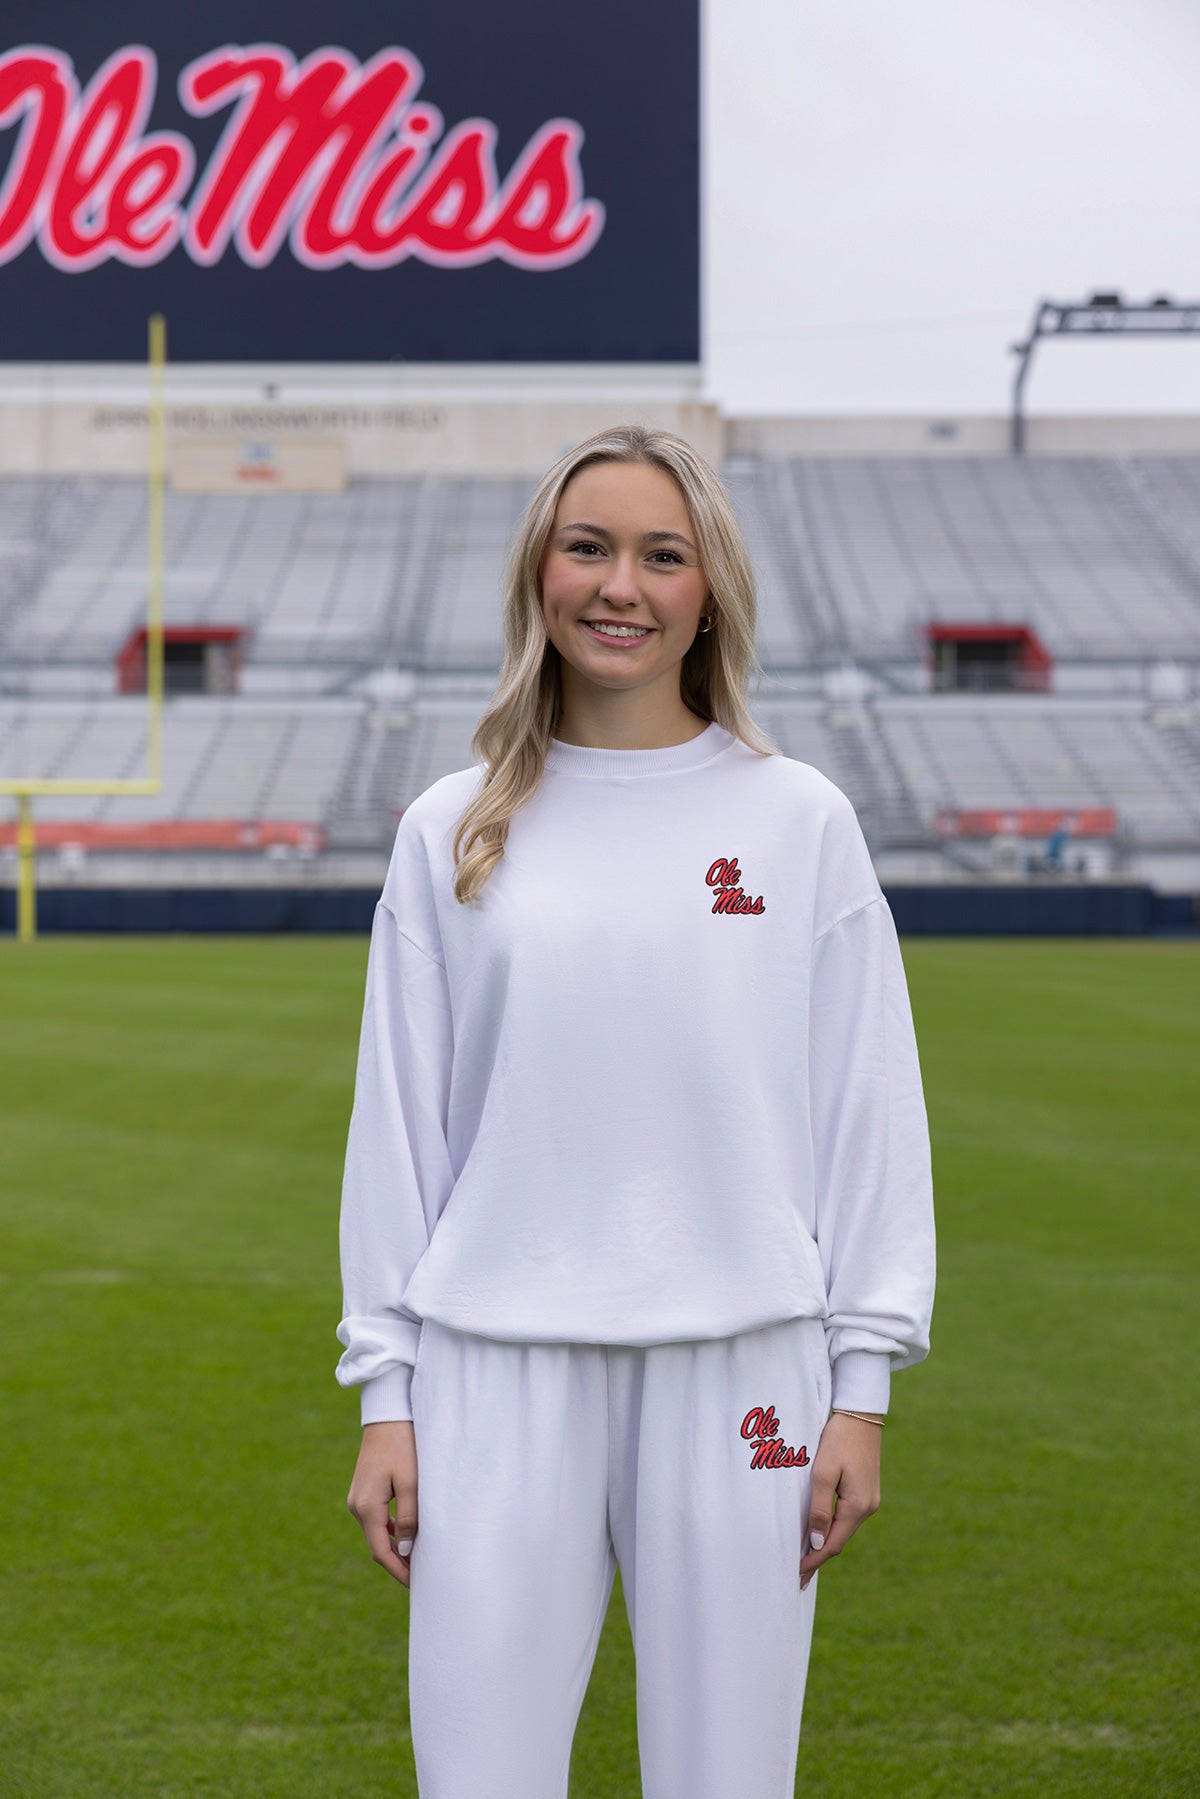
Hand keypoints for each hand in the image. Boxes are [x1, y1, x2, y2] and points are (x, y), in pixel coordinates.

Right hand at [347, 1421, 418, 1587]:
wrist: (387, 1415)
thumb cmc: (403, 1446)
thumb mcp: (411, 1483)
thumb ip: (409, 1518)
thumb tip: (406, 1549)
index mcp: (366, 1508)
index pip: (381, 1551)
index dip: (398, 1571)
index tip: (416, 1584)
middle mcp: (356, 1506)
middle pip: (377, 1545)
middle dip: (398, 1562)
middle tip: (421, 1575)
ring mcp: (357, 1498)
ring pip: (376, 1532)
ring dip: (395, 1546)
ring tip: (417, 1557)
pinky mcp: (363, 1491)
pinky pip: (375, 1518)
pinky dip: (390, 1530)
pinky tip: (406, 1533)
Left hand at [798, 1411, 881, 1590]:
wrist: (860, 1414)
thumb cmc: (839, 1440)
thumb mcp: (823, 1473)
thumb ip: (820, 1509)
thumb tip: (817, 1543)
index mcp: (858, 1506)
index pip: (833, 1544)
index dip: (814, 1561)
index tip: (796, 1576)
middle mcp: (868, 1508)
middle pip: (839, 1540)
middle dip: (818, 1558)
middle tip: (797, 1576)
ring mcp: (869, 1500)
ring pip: (843, 1529)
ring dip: (825, 1544)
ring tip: (805, 1559)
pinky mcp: (865, 1490)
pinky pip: (846, 1517)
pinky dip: (832, 1529)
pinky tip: (820, 1534)